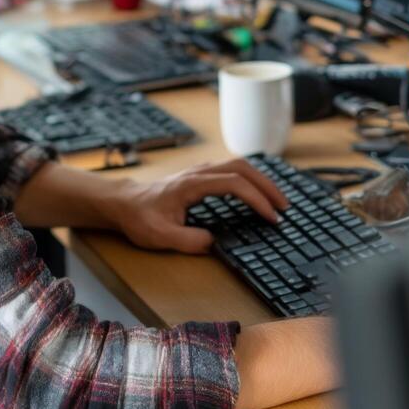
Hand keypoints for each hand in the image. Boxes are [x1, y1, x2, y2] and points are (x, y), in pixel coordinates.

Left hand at [111, 159, 289, 254]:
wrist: (124, 203)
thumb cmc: (140, 218)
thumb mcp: (160, 236)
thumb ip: (187, 241)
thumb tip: (214, 243)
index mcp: (192, 184)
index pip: (234, 183)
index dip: (256, 198)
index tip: (270, 217)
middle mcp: (199, 172)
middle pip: (242, 167)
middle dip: (266, 185)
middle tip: (284, 207)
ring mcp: (201, 171)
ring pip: (238, 165)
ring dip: (260, 180)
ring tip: (276, 201)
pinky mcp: (201, 175)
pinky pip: (232, 170)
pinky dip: (250, 179)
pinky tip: (256, 194)